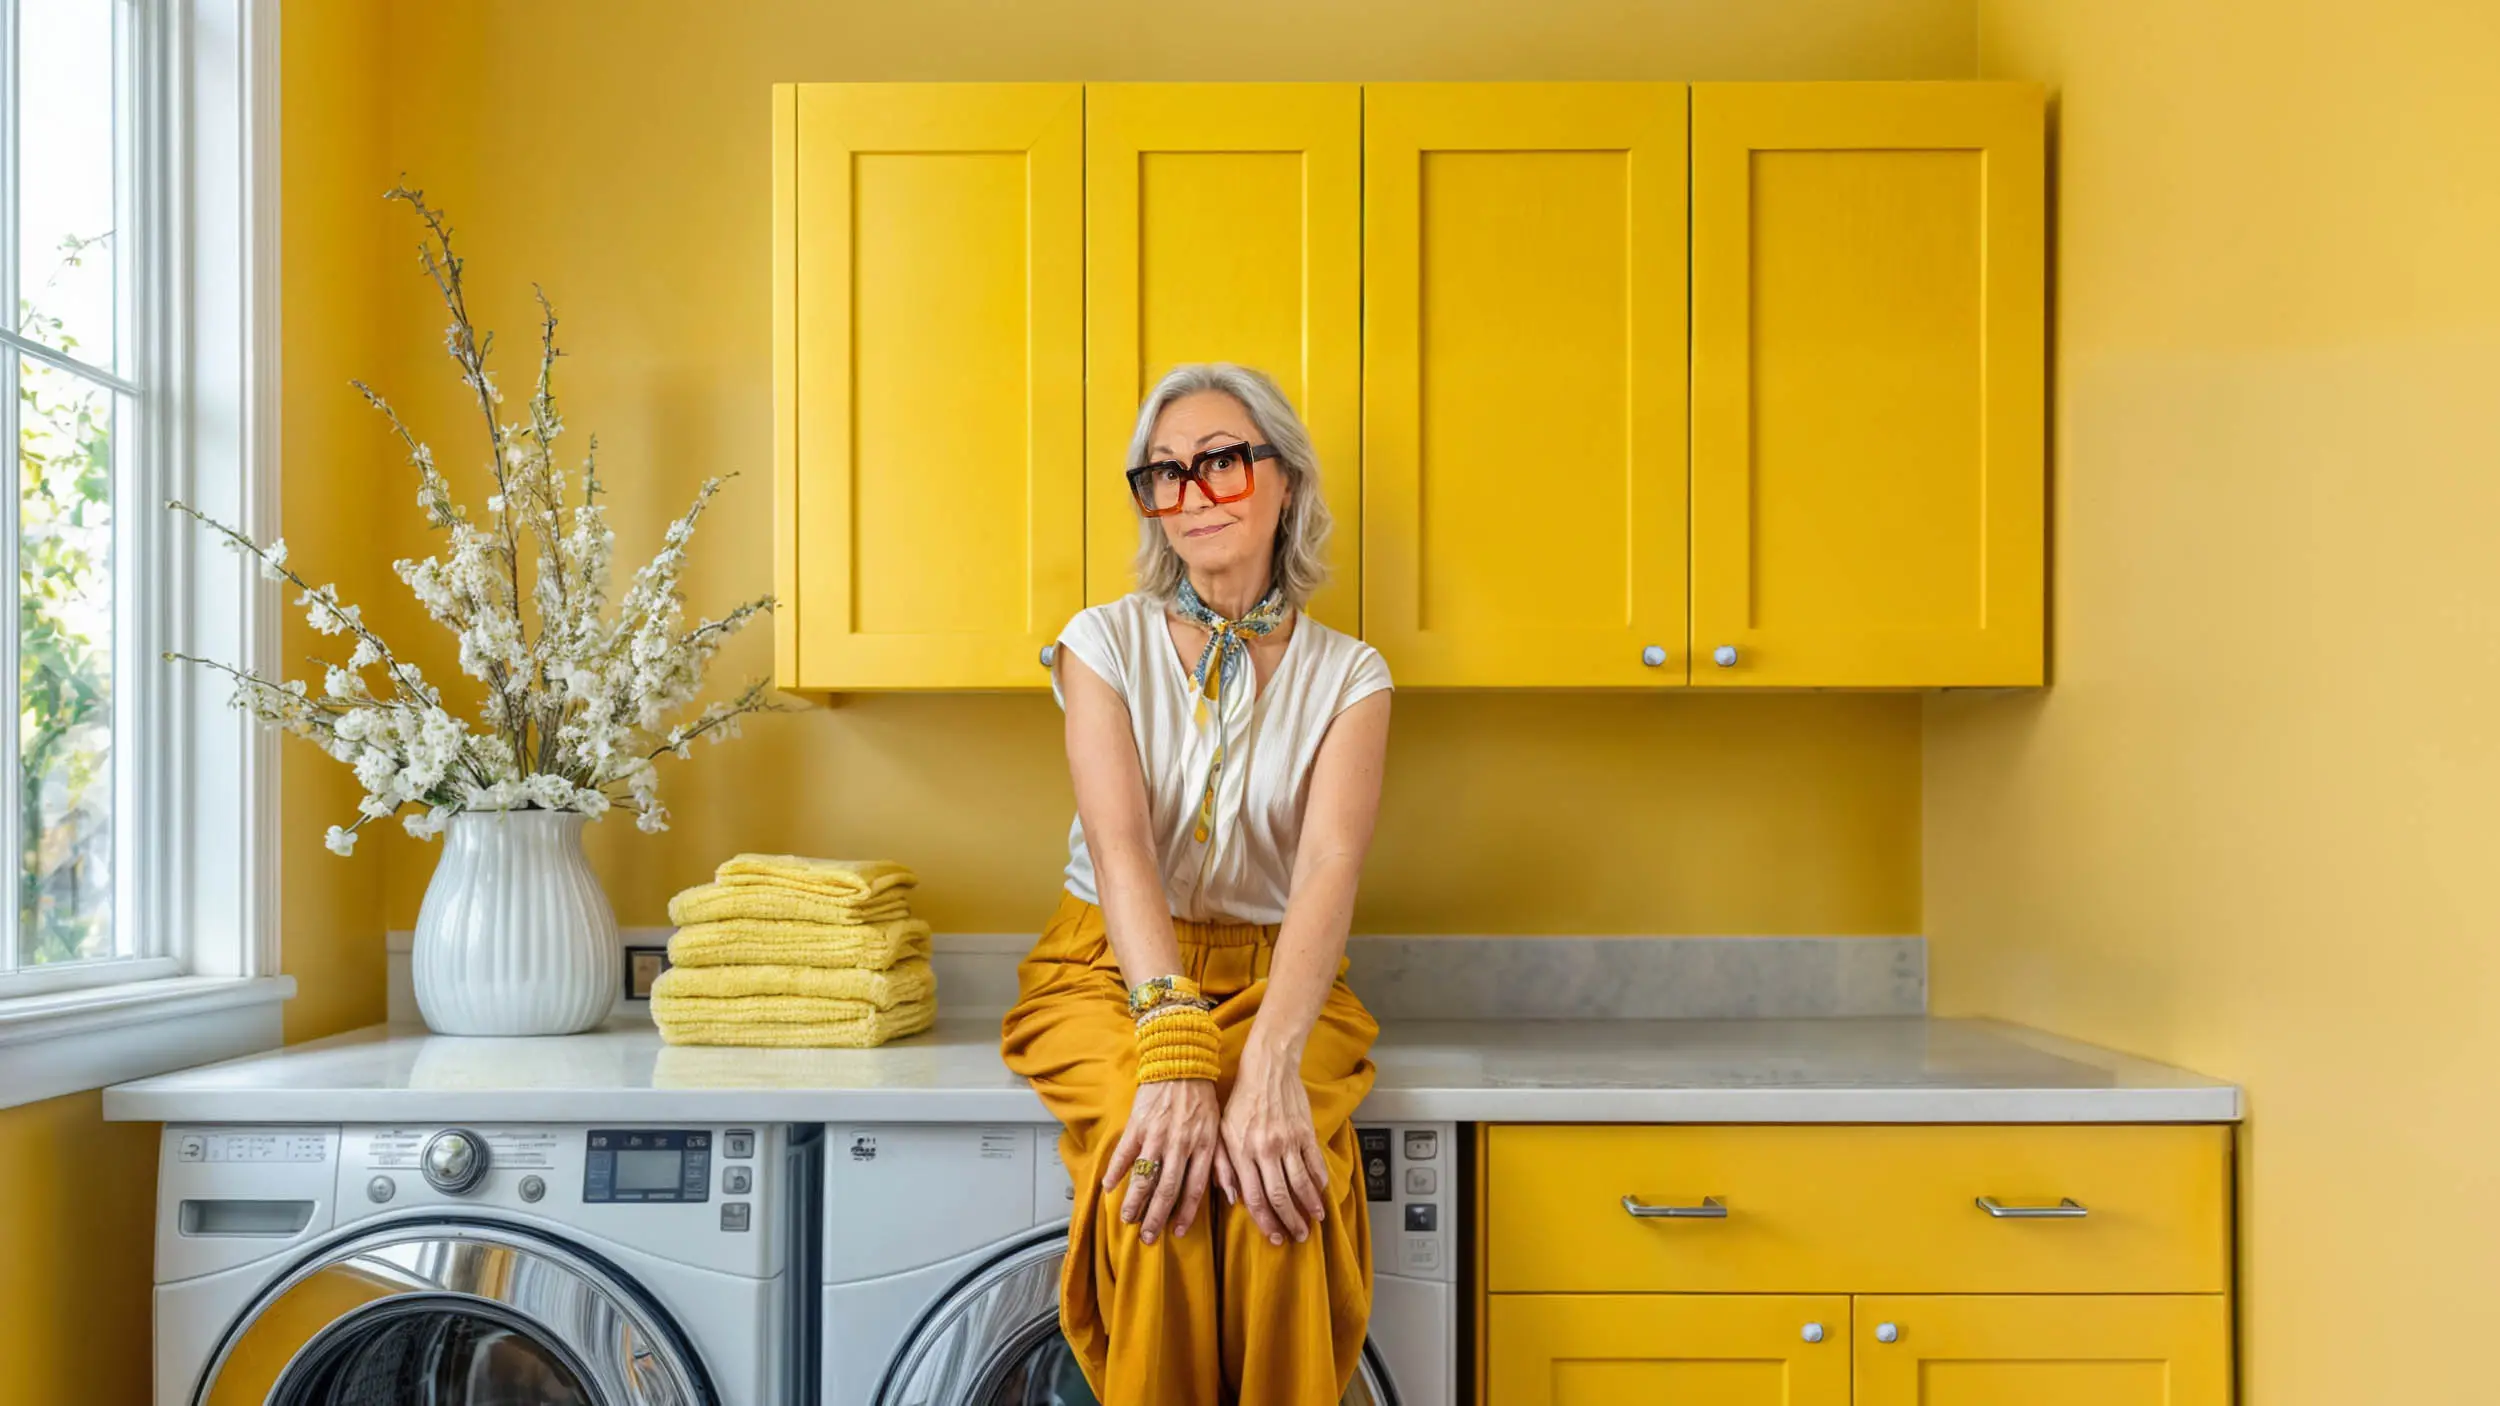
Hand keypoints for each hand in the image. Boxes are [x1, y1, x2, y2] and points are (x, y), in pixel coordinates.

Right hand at [1102, 1077, 1220, 1243]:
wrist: (1181, 1061)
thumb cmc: (1202, 1097)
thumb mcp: (1220, 1129)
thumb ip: (1223, 1163)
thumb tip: (1230, 1197)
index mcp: (1203, 1147)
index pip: (1194, 1189)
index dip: (1185, 1213)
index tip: (1176, 1232)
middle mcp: (1180, 1145)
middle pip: (1167, 1189)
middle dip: (1156, 1217)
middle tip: (1147, 1238)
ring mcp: (1157, 1134)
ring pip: (1145, 1176)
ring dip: (1134, 1201)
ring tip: (1127, 1219)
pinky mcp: (1138, 1123)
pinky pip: (1125, 1152)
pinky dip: (1116, 1171)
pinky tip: (1108, 1187)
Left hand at [1218, 1036, 1328, 1245]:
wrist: (1268, 1066)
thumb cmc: (1240, 1099)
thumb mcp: (1221, 1131)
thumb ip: (1222, 1166)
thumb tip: (1231, 1197)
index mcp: (1242, 1152)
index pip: (1256, 1198)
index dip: (1267, 1222)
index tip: (1275, 1238)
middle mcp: (1266, 1150)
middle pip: (1281, 1196)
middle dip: (1290, 1222)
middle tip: (1298, 1237)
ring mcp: (1288, 1141)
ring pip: (1302, 1183)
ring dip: (1310, 1206)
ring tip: (1315, 1221)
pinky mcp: (1305, 1131)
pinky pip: (1315, 1163)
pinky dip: (1320, 1181)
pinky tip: (1322, 1193)